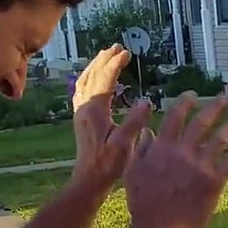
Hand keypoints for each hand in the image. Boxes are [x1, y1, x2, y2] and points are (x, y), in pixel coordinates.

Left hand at [71, 45, 145, 189]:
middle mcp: (84, 107)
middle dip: (104, 59)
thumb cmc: (109, 165)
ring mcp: (80, 112)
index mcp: (95, 111)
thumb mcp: (125, 144)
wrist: (89, 179)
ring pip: (84, 81)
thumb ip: (135, 122)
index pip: (105, 80)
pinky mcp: (81, 118)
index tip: (127, 52)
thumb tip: (146, 101)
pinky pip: (82, 90)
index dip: (115, 64)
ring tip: (106, 56)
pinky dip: (89, 78)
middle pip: (92, 75)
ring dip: (95, 66)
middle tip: (117, 47)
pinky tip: (95, 79)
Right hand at [123, 96, 227, 227]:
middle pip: (201, 124)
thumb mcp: (134, 172)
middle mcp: (183, 152)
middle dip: (214, 108)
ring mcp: (200, 166)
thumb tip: (147, 131)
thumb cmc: (144, 202)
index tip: (194, 95)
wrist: (160, 227)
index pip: (175, 118)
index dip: (185, 104)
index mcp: (162, 148)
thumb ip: (142, 149)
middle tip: (225, 98)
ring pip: (220, 139)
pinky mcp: (214, 181)